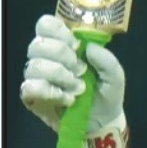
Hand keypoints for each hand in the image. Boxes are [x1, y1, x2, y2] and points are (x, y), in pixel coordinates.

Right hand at [20, 13, 125, 134]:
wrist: (103, 122)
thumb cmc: (105, 93)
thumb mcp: (114, 75)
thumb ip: (106, 59)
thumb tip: (88, 48)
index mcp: (63, 45)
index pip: (46, 25)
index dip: (59, 32)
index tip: (76, 46)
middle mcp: (46, 58)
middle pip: (38, 44)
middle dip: (62, 56)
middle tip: (80, 70)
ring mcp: (37, 77)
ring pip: (34, 66)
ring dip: (59, 76)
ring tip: (78, 88)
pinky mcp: (33, 97)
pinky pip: (30, 88)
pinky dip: (51, 92)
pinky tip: (67, 99)